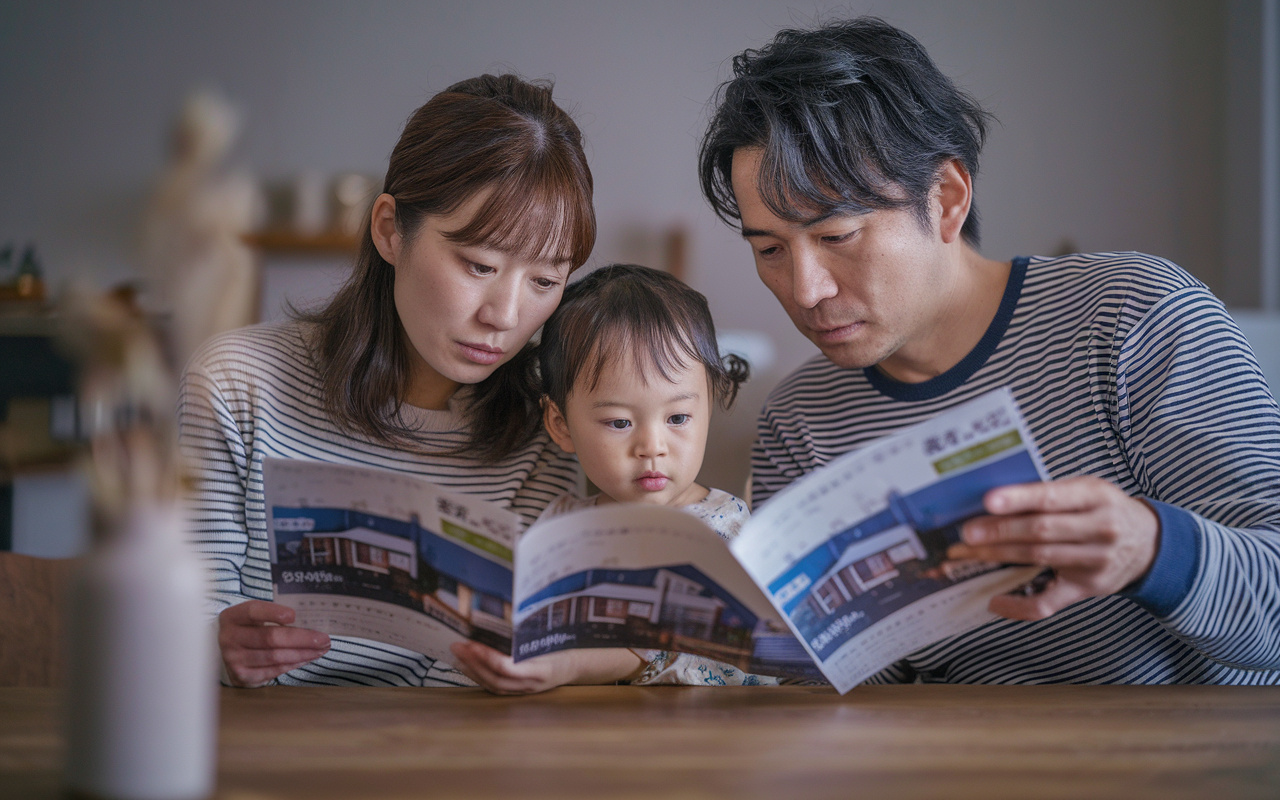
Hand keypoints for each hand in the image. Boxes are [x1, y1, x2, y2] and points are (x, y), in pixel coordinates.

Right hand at [218, 600, 330, 687]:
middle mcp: (230, 638)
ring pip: (275, 656)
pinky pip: (274, 670)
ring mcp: (234, 659)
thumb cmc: (249, 629)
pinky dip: (294, 663)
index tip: (294, 615)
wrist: (229, 652)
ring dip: (302, 653)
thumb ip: (274, 615)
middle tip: (323, 638)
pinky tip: (307, 658)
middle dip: (301, 638)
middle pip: (270, 637)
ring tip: (321, 649)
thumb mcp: (254, 617)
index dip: (273, 612)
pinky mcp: (243, 676)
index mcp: (232, 617)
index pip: (252, 611)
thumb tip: (310, 619)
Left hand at [448, 641, 642, 694]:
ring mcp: (524, 689)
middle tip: (458, 646)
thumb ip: (532, 628)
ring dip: (472, 670)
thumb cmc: (565, 645)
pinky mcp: (518, 689)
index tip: (473, 645)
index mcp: (541, 669)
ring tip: (458, 655)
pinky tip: (468, 665)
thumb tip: (510, 609)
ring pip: (493, 684)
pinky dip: (479, 676)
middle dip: (473, 662)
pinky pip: (495, 686)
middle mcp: (531, 684)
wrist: (578, 663)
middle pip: (495, 678)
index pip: (508, 668)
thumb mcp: (553, 635)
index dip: (488, 658)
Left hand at [947, 476, 1159, 621]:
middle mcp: (1100, 529)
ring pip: (1038, 560)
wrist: (1150, 543)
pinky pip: (1049, 603)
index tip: (988, 501)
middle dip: (998, 532)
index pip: (1052, 497)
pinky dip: (1019, 604)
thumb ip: (1049, 493)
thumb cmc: (1105, 509)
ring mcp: (1095, 562)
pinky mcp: (1088, 589)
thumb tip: (993, 500)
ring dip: (997, 557)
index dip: (1019, 499)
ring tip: (966, 555)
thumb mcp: (1087, 490)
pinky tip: (994, 600)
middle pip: (1040, 532)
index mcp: (1096, 496)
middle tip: (966, 533)